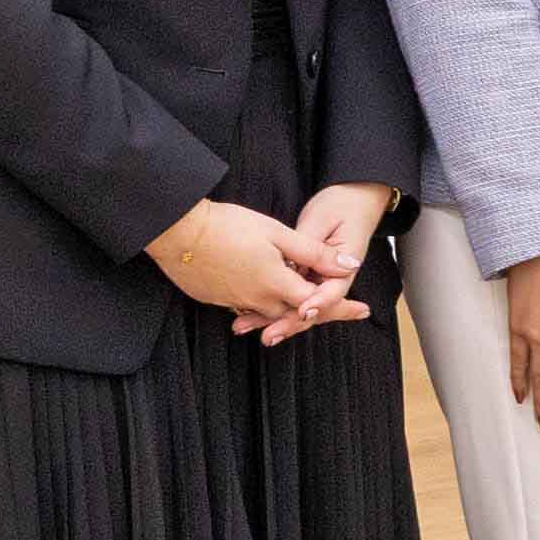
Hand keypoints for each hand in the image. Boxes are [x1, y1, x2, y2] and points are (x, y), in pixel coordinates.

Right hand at [150, 197, 363, 339]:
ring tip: (303, 308)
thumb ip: (314, 252)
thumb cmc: (227, 226)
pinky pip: (244, 308)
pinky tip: (264, 296)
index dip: (341, 306)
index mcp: (276, 283)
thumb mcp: (278, 233)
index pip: (316, 303)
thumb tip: (348, 265)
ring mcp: (233, 301)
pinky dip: (259, 307)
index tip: (362, 310)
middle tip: (339, 310)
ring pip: (268, 314)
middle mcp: (256, 299)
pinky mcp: (214, 298)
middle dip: (316, 312)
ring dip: (286, 313)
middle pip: (294, 314)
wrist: (177, 231)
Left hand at [253, 180, 398, 344]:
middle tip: (269, 335)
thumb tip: (306, 267)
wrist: (353, 199)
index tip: (302, 310)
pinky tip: (247, 314)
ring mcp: (319, 278)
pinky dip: (270, 306)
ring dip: (273, 318)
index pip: (332, 291)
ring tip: (244, 326)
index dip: (317, 303)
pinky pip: (290, 295)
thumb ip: (314, 249)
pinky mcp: (306, 275)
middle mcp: (333, 277)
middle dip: (290, 322)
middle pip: (313, 307)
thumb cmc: (341, 206)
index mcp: (345, 264)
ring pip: (297, 304)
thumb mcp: (323, 221)